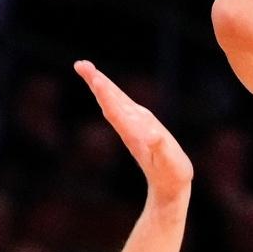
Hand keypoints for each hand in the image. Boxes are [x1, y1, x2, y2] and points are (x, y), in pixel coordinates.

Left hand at [75, 61, 192, 203]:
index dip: (106, 94)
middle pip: (110, 101)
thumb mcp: (170, 162)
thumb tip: (151, 135)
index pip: (116, 111)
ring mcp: (134, 127)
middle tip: (80, 65)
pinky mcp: (140, 127)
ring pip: (114, 102)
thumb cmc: (171, 174)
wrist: (168, 187)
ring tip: (87, 70)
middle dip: (96, 82)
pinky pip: (122, 107)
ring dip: (100, 85)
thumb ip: (160, 148)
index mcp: (134, 133)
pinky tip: (105, 88)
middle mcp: (130, 127)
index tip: (94, 78)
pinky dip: (112, 94)